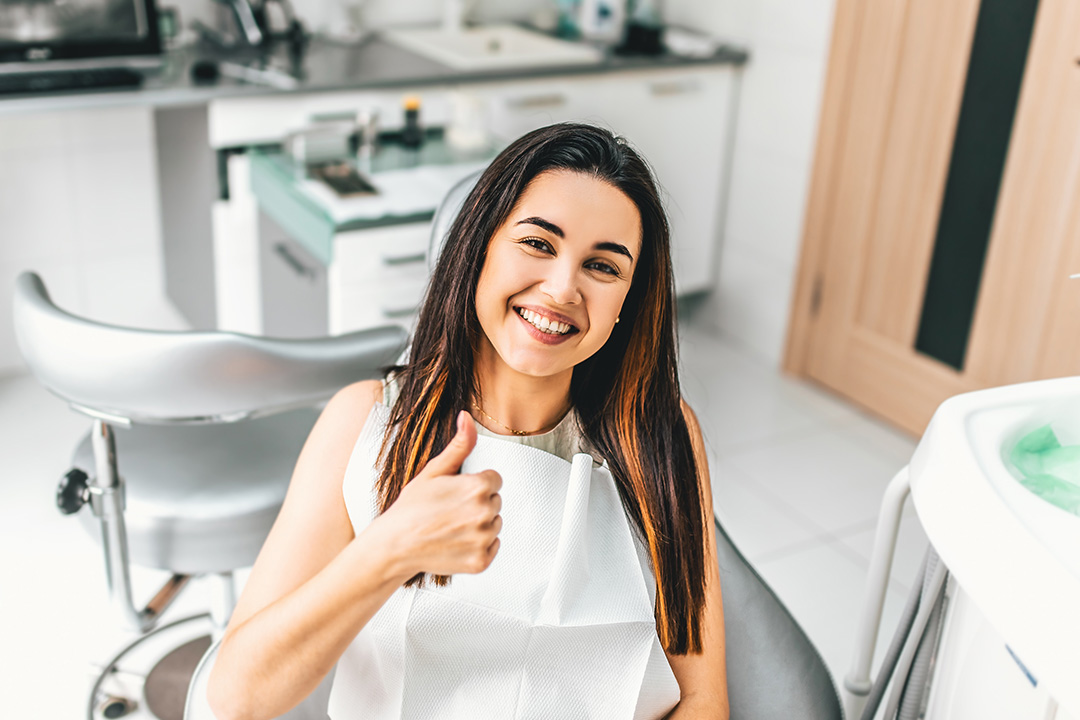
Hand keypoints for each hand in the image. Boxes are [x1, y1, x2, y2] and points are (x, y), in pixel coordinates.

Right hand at [375, 410, 502, 577]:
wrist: (394, 546)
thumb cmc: (410, 508)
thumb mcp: (434, 471)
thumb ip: (459, 445)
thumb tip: (467, 418)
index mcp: (477, 487)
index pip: (494, 480)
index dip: (473, 484)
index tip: (455, 493)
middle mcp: (485, 513)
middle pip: (495, 501)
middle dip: (477, 504)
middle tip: (450, 510)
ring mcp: (483, 539)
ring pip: (495, 525)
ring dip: (479, 526)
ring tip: (451, 526)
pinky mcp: (481, 561)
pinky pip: (493, 548)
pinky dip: (478, 547)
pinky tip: (456, 542)